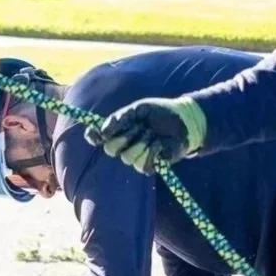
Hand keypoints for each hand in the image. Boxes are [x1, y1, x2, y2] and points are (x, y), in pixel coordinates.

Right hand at [88, 97, 206, 173]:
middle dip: (124, 136)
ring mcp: (136, 156)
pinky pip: (142, 165)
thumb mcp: (138, 109)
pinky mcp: (150, 165)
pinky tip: (159, 144)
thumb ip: (119, 118)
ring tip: (152, 134)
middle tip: (138, 127)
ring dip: (141, 143)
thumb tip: (102, 131)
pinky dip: (152, 152)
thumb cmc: (159, 112)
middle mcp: (124, 145)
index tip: (97, 133)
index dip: (93, 136)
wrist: (182, 120)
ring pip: (127, 157)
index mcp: (118, 130)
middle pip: (111, 149)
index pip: (97, 137)